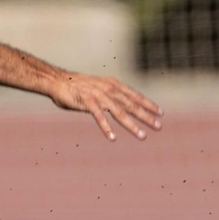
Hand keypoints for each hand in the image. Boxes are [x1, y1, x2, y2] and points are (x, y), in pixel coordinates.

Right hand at [47, 73, 163, 140]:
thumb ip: (111, 96)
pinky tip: (113, 137)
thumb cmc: (78, 87)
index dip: (148, 104)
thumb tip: (123, 105)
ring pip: (119, 112)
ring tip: (142, 136)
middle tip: (158, 127)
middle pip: (131, 105)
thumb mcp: (99, 88)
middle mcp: (109, 89)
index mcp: (113, 84)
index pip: (135, 95)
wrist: (58, 81)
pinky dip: (106, 127)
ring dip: (132, 125)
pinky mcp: (86, 101)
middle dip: (146, 116)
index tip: (160, 113)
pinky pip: (99, 116)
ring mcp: (98, 95)